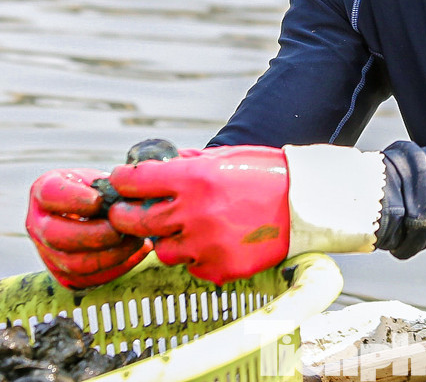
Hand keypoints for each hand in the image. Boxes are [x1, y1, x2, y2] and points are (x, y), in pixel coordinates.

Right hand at [26, 167, 150, 287]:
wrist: (87, 211)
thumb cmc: (94, 190)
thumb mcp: (96, 179)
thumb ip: (107, 186)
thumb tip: (129, 201)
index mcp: (43, 191)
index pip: (49, 193)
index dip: (73, 199)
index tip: (98, 201)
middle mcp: (37, 224)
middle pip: (55, 235)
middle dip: (92, 235)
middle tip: (120, 230)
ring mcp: (46, 252)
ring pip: (72, 263)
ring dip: (109, 256)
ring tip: (135, 241)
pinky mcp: (62, 274)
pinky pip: (87, 279)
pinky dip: (117, 268)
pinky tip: (138, 253)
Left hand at [107, 146, 289, 285]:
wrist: (306, 205)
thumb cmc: (265, 174)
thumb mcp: (225, 157)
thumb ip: (187, 163)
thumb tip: (155, 165)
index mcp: (196, 178)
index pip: (138, 181)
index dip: (123, 181)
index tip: (119, 181)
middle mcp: (196, 212)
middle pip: (138, 222)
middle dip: (125, 217)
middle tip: (125, 214)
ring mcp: (207, 244)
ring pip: (163, 250)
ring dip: (166, 240)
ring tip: (182, 229)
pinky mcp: (221, 268)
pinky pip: (192, 267)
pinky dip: (196, 257)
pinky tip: (211, 243)